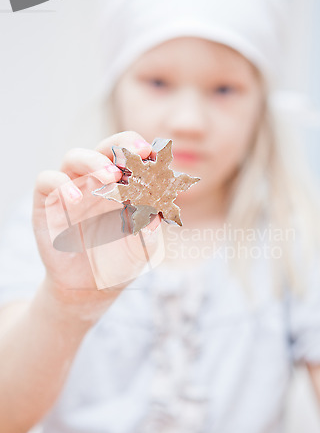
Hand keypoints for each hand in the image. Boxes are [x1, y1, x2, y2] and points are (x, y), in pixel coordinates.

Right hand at [32, 131, 161, 317]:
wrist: (90, 287)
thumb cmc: (120, 261)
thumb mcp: (143, 249)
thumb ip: (152, 231)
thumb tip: (158, 213)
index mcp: (122, 185)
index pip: (130, 155)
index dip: (140, 149)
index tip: (153, 154)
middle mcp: (95, 181)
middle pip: (104, 148)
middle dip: (121, 145)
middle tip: (136, 154)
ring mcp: (71, 188)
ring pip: (74, 157)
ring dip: (93, 161)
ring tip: (110, 177)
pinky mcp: (47, 202)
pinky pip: (47, 180)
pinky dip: (59, 183)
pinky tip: (75, 198)